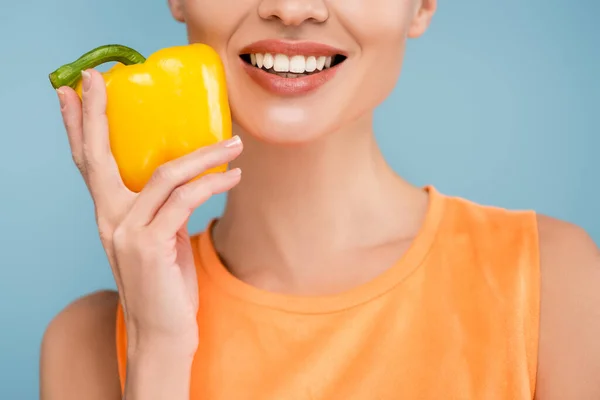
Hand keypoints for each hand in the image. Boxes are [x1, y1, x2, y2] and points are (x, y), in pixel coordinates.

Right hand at [56, 69, 242, 356]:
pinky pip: (186, 200)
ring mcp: (126, 232)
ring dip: (205, 154)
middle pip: (98, 155)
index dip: (78, 125)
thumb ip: (166, 209)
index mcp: (109, 215)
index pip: (88, 162)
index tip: (73, 90)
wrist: (164, 332)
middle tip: (100, 77)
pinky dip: (214, 183)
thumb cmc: (166, 285)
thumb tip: (192, 181)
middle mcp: (109, 219)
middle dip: (96, 114)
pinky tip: (235, 177)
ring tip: (235, 144)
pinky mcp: (150, 245)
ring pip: (165, 173)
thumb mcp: (161, 239)